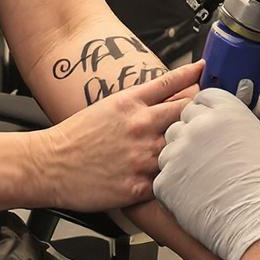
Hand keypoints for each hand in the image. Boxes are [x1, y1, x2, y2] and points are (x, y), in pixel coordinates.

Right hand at [29, 62, 202, 215]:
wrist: (48, 165)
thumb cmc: (74, 137)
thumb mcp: (107, 107)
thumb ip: (138, 102)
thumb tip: (164, 96)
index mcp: (131, 104)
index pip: (173, 85)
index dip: (194, 79)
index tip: (204, 73)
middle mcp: (140, 127)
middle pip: (187, 114)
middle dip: (201, 114)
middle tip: (210, 117)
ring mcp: (142, 157)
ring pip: (184, 150)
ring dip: (193, 150)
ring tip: (202, 153)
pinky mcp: (138, 185)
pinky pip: (169, 181)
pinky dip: (176, 178)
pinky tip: (181, 179)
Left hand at [155, 88, 259, 259]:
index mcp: (225, 111)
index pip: (204, 97)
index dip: (209, 111)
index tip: (214, 125)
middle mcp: (197, 127)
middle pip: (184, 120)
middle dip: (194, 133)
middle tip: (209, 154)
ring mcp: (178, 154)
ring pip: (170, 147)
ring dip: (181, 157)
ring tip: (202, 177)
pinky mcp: (165, 181)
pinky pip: (163, 175)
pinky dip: (175, 184)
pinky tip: (194, 194)